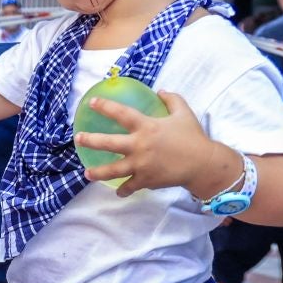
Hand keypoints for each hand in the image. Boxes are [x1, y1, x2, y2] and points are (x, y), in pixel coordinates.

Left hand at [72, 92, 234, 198]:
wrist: (203, 163)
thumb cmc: (193, 137)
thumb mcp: (184, 113)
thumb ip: (172, 99)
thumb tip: (161, 91)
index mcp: (147, 127)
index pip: (121, 114)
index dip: (105, 107)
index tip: (92, 102)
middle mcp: (139, 145)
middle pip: (108, 143)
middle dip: (91, 140)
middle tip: (78, 139)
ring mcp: (141, 165)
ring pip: (113, 170)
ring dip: (98, 172)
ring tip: (87, 173)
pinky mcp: (146, 180)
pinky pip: (129, 186)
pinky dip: (123, 190)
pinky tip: (118, 191)